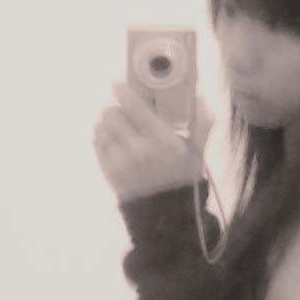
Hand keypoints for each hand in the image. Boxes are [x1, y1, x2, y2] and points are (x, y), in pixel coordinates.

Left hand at [93, 83, 214, 202]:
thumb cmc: (183, 180)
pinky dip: (103, 138)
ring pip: (102, 127)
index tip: (118, 84)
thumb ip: (201, 125)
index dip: (123, 91)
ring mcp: (121, 161)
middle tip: (124, 112)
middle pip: (112, 113)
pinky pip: (98, 144)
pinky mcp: (109, 171)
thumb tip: (202, 99)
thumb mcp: (197, 152)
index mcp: (162, 140)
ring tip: (119, 129)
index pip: (134, 106)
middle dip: (117, 109)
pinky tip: (114, 142)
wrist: (166, 215)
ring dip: (108, 124)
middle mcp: (139, 149)